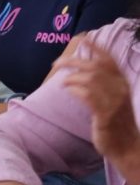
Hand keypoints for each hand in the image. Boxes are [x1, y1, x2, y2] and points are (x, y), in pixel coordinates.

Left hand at [52, 37, 139, 163]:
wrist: (127, 146)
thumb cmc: (116, 120)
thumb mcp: (113, 97)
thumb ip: (102, 82)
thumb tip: (80, 66)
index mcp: (123, 83)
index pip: (110, 60)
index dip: (96, 48)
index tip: (82, 39)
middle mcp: (120, 89)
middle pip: (95, 67)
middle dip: (73, 62)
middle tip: (57, 63)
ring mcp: (114, 101)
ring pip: (90, 79)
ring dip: (71, 77)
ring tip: (63, 82)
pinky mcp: (106, 114)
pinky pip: (87, 95)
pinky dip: (74, 89)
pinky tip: (68, 90)